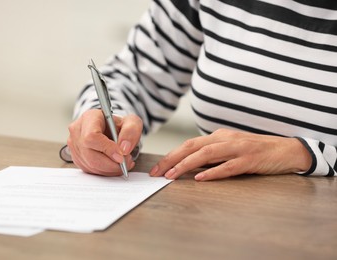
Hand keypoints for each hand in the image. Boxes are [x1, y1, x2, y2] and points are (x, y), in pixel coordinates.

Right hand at [67, 109, 142, 175]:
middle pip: (90, 154)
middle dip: (111, 164)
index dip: (107, 149)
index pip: (92, 136)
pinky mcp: (77, 157)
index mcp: (89, 118)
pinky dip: (105, 171)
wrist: (111, 130)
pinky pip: (90, 170)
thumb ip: (131, 132)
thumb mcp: (131, 122)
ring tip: (123, 163)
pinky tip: (114, 165)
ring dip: (110, 169)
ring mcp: (74, 145)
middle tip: (127, 162)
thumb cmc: (119, 125)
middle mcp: (77, 131)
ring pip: (90, 165)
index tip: (122, 156)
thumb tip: (124, 149)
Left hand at [149, 128, 311, 180]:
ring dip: (186, 164)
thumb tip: (191, 166)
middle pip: (192, 146)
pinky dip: (213, 172)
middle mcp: (225, 139)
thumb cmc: (256, 151)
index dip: (171, 155)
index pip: (189, 144)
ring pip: (207, 154)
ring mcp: (238, 148)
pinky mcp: (250, 159)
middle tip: (156, 172)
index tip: (157, 168)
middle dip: (171, 159)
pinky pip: (229, 166)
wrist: (287, 150)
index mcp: (219, 136)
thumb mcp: (231, 149)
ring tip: (172, 175)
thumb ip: (213, 155)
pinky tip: (201, 178)